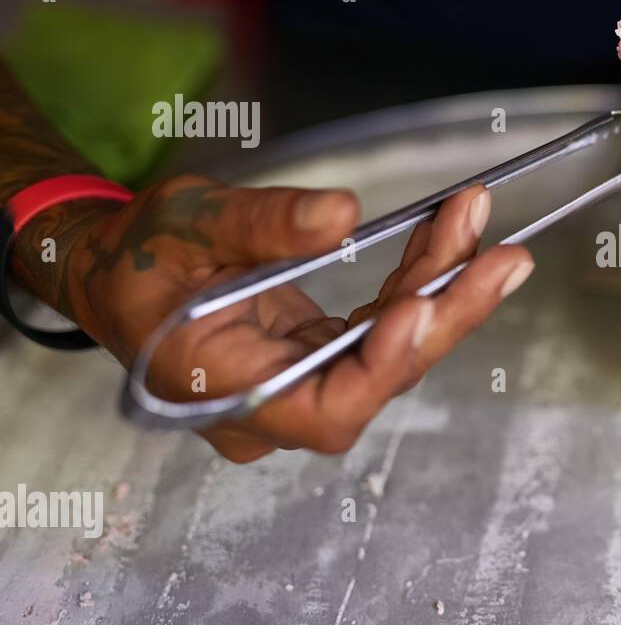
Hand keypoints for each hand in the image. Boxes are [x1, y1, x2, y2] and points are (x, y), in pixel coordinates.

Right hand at [61, 175, 531, 461]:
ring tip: (475, 222)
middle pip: (379, 379)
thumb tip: (343, 214)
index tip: (420, 306)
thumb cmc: (136, 257)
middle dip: (443, 314)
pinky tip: (448, 233)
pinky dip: (417, 279)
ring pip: (392, 351)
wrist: (113, 268)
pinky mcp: (321, 356)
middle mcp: (274, 408)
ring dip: (442, 286)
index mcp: (224, 393)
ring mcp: (302, 385)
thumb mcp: (185, 224)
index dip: (381, 367)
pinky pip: (383, 327)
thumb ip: (261, 224)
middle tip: (503, 258)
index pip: (324, 409)